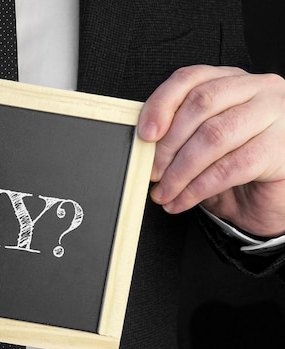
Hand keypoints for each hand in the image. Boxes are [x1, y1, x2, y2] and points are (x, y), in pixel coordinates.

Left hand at [138, 65, 284, 236]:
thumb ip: (178, 134)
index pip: (190, 78)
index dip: (161, 105)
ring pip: (213, 136)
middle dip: (168, 144)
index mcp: (234, 81)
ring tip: (165, 191)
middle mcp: (259, 90)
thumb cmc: (239, 170)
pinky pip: (229, 167)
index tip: (145, 134)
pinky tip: (183, 200)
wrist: (274, 202)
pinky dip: (197, 188)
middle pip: (200, 104)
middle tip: (152, 172)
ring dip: (180, 170)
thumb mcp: (202, 144)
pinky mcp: (281, 149)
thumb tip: (143, 142)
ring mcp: (275, 116)